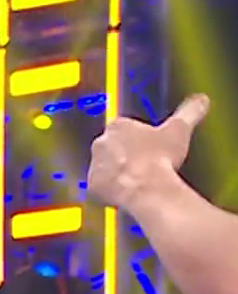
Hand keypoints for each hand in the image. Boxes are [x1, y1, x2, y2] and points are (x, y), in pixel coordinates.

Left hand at [88, 94, 208, 211]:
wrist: (147, 187)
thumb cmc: (160, 158)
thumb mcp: (180, 129)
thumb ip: (189, 112)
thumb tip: (201, 101)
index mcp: (119, 126)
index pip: (125, 128)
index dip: (139, 138)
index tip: (149, 145)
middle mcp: (102, 143)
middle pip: (113, 147)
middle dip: (126, 155)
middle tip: (145, 163)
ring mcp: (95, 165)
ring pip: (105, 168)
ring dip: (118, 173)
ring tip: (139, 179)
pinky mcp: (93, 186)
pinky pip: (100, 188)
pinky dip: (111, 191)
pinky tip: (128, 192)